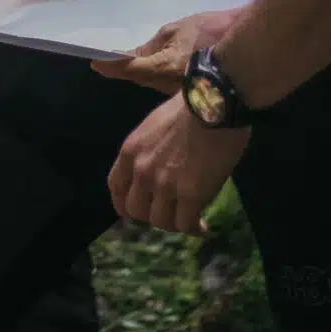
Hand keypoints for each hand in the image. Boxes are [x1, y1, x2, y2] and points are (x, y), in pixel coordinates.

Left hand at [93, 7, 241, 92]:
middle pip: (137, 78)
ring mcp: (179, 93)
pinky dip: (157, 77)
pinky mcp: (190, 95)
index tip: (95, 62)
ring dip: (140, 74)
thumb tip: (129, 56)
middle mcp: (167, 85)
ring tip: (132, 61)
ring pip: (150, 83)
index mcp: (162, 67)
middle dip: (123, 69)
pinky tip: (158, 67)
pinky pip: (165, 86)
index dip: (109, 65)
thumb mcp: (176, 30)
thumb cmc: (212, 30)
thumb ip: (150, 46)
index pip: (127, 68)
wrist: (247, 49)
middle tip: (109, 59)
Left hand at [108, 98, 249, 235]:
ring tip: (190, 219)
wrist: (214, 103)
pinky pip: (185, 224)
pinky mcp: (190, 195)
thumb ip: (150, 150)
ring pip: (160, 222)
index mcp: (130, 152)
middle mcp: (141, 171)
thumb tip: (160, 165)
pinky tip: (203, 227)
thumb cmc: (190, 107)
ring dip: (174, 223)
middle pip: (136, 210)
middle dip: (152, 214)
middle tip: (170, 211)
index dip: (125, 203)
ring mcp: (164, 185)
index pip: (116, 188)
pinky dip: (194, 228)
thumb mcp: (156, 125)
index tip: (137, 210)